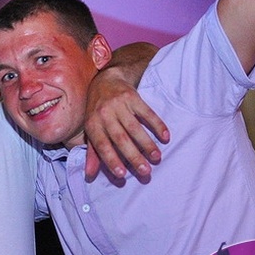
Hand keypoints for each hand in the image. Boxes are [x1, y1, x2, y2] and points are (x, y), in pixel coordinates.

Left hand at [84, 68, 168, 182]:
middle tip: (145, 172)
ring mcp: (118, 104)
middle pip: (120, 138)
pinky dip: (157, 125)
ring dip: (147, 144)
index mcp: (93, 124)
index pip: (102, 145)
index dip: (111, 160)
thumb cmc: (97, 110)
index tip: (122, 174)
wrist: (106, 79)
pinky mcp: (132, 96)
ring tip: (157, 158)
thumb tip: (90, 175)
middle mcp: (104, 114)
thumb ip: (92, 153)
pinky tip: (165, 136)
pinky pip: (147, 112)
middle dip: (133, 156)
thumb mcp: (91, 130)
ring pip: (134, 127)